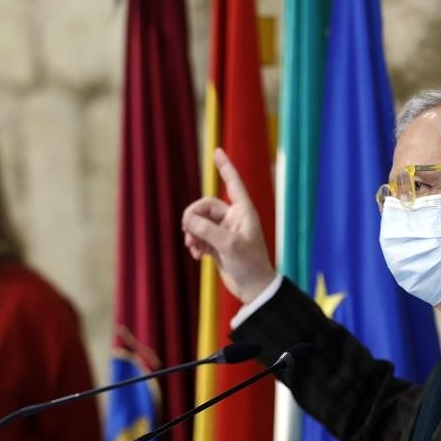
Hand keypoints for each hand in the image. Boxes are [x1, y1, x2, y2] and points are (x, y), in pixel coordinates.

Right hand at [182, 147, 276, 303]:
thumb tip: (187, 221)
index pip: (233, 184)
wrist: (253, 289)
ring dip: (192, 233)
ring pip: (199, 222)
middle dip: (193, 218)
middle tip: (187, 231)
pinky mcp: (217, 245)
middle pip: (205, 207)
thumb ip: (206, 230)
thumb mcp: (228, 245)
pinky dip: (195, 244)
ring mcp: (224, 232)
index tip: (217, 151)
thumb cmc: (249, 265)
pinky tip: (196, 256)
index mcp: (243, 212)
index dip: (225, 167)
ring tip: (192, 248)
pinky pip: (199, 236)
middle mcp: (234, 219)